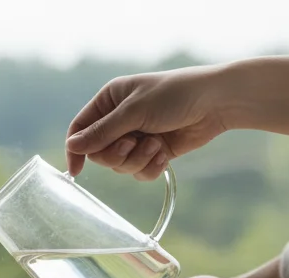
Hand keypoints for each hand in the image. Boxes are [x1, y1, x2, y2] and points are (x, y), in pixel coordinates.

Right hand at [66, 66, 228, 178]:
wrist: (216, 102)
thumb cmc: (175, 95)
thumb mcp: (134, 112)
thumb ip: (102, 132)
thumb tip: (72, 145)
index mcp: (109, 101)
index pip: (80, 129)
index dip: (76, 150)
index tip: (75, 171)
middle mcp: (119, 119)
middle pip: (99, 153)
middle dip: (116, 154)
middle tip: (132, 144)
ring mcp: (137, 137)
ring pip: (120, 165)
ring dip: (137, 160)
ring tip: (156, 145)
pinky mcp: (153, 152)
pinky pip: (139, 171)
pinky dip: (150, 167)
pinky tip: (164, 155)